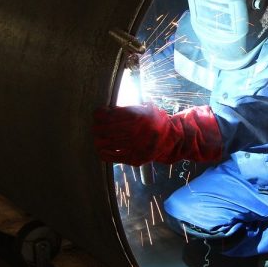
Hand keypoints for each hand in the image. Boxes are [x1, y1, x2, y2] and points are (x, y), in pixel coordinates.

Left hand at [92, 104, 223, 164]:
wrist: (173, 140)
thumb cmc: (157, 122)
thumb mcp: (148, 109)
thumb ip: (130, 108)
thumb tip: (108, 110)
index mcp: (137, 117)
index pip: (110, 115)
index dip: (99, 114)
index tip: (96, 114)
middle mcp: (135, 132)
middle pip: (105, 129)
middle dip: (97, 127)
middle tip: (94, 127)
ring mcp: (134, 146)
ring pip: (106, 142)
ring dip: (98, 139)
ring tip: (97, 137)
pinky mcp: (133, 158)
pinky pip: (112, 157)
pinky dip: (103, 152)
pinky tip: (101, 149)